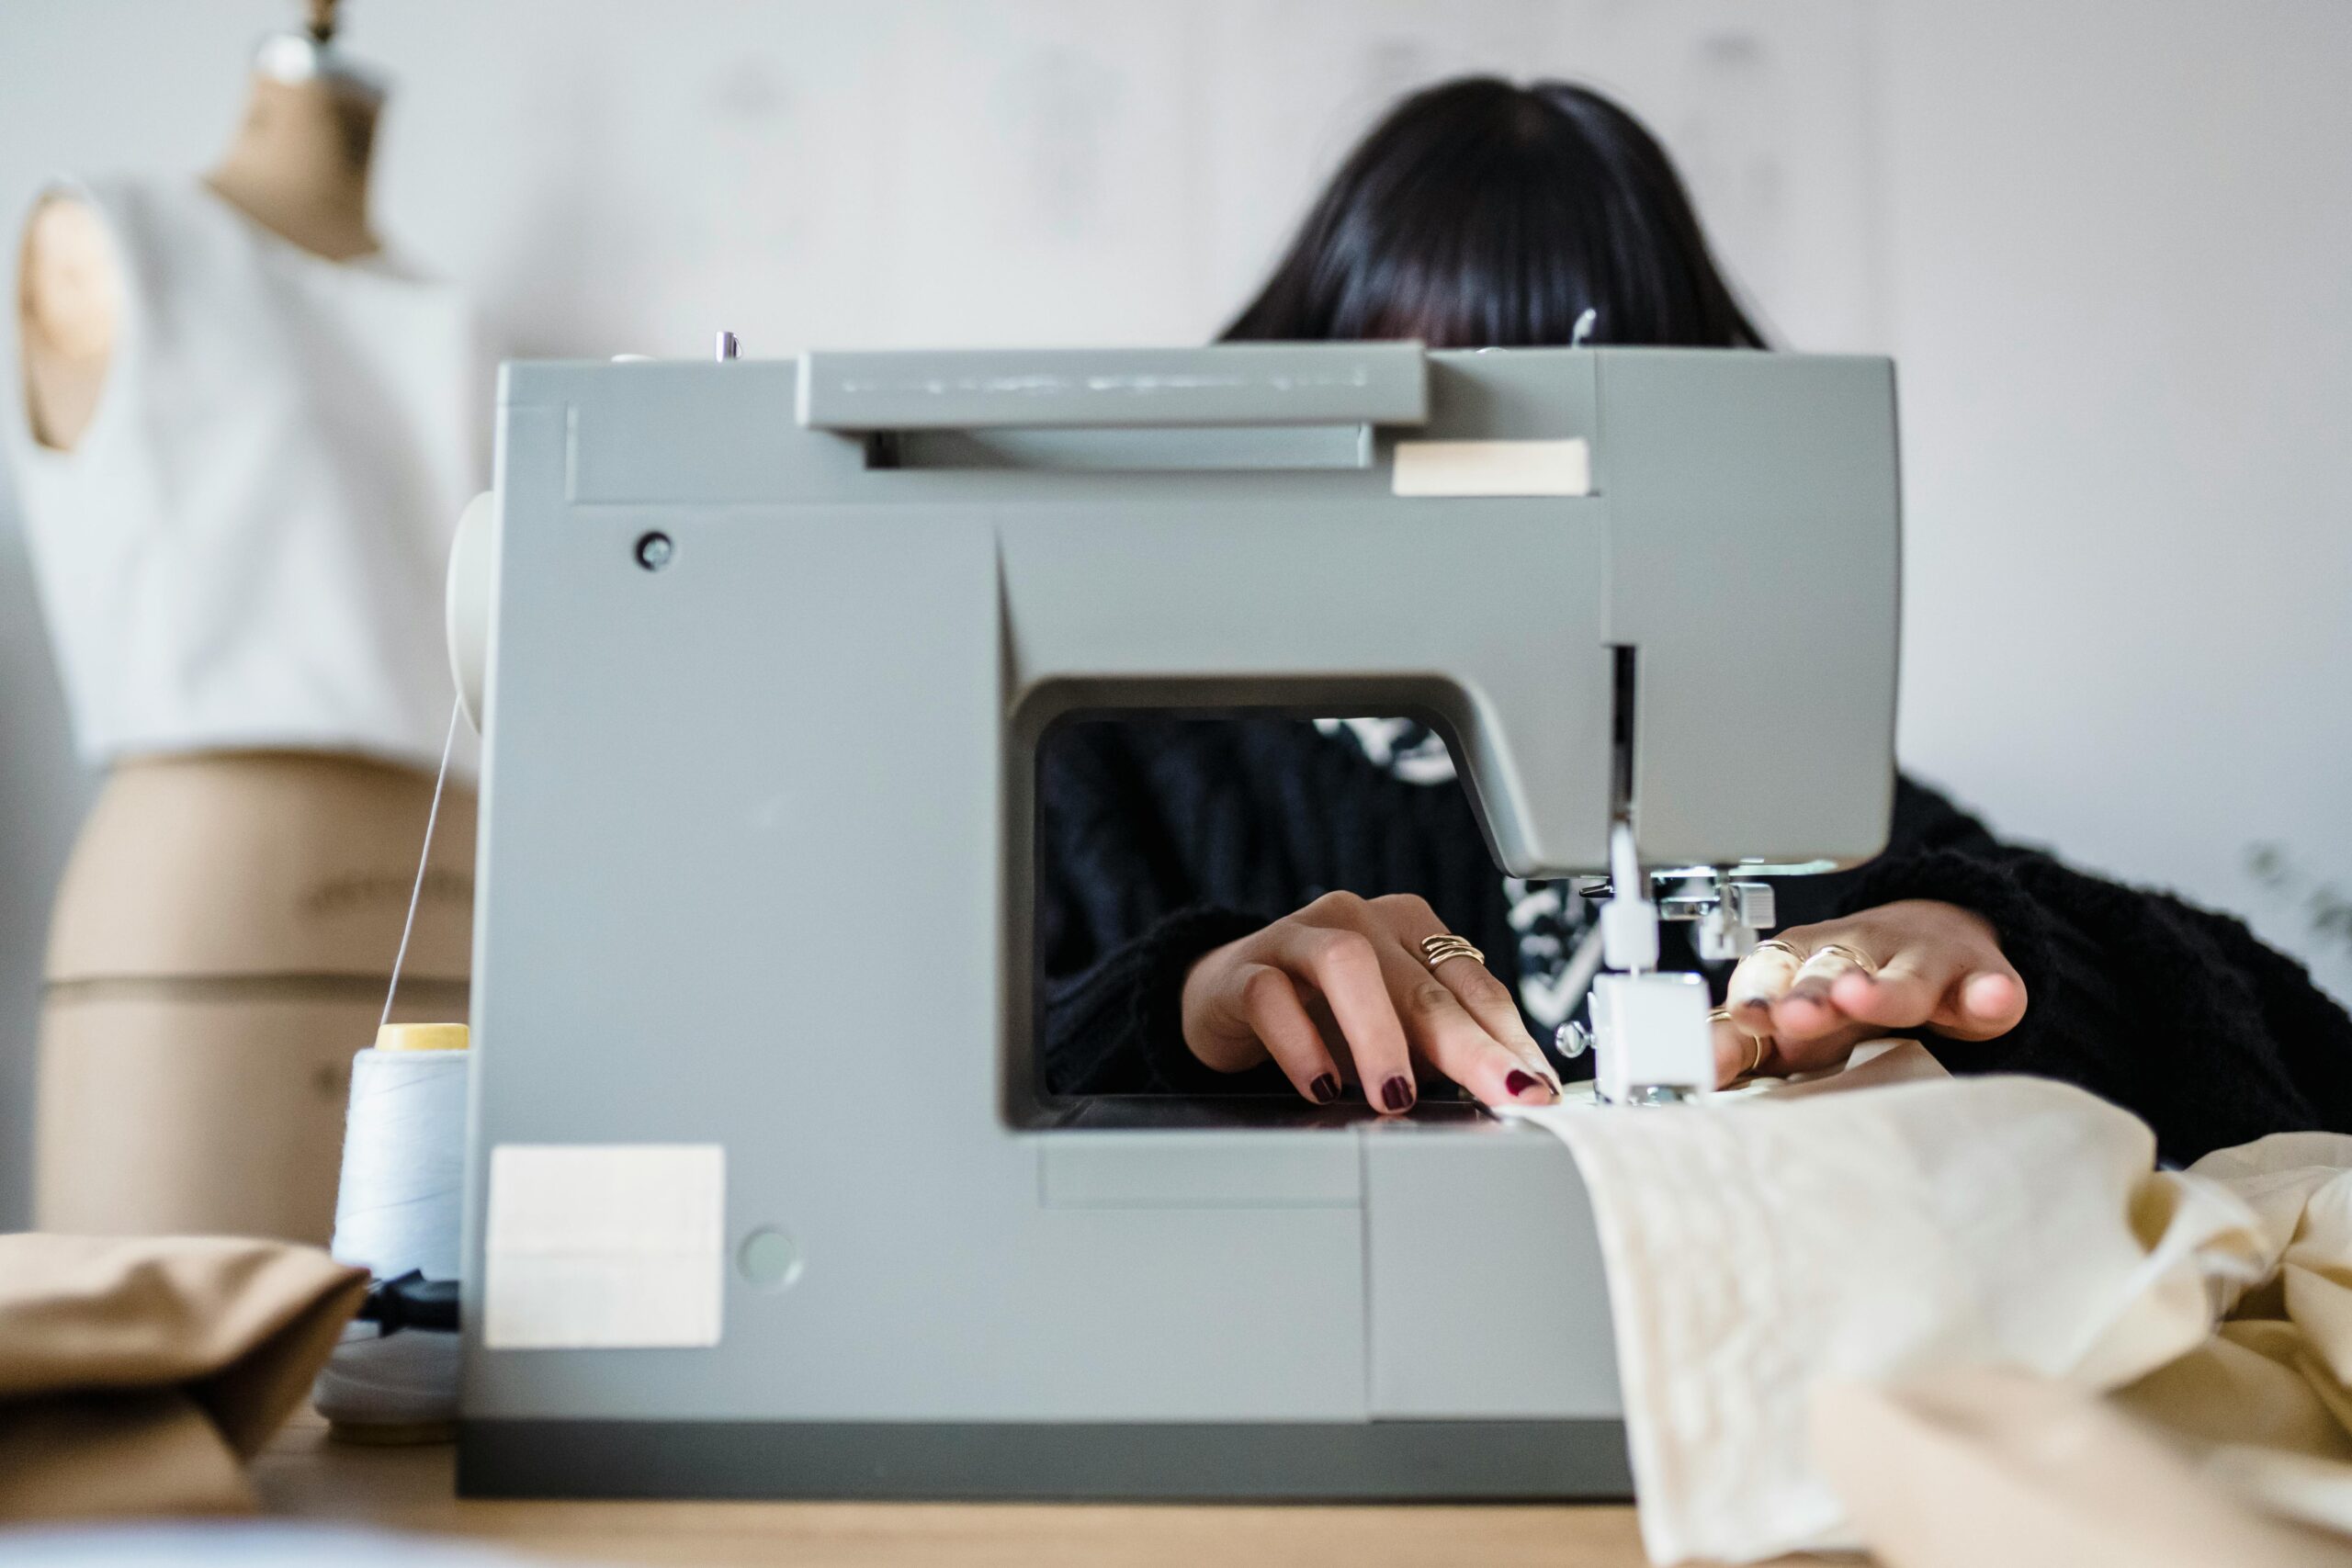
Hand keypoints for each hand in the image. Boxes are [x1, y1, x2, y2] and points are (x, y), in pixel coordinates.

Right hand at [1180, 891, 1561, 1112]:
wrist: (1224, 995)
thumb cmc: (1320, 1015)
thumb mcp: (1392, 1031)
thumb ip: (1440, 1053)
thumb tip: (1501, 1095)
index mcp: (1411, 930)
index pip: (1475, 986)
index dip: (1510, 1040)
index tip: (1537, 1090)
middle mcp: (1360, 920)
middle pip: (1425, 984)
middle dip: (1471, 1047)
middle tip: (1502, 1094)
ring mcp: (1300, 937)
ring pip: (1348, 966)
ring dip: (1379, 1035)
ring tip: (1395, 1096)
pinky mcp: (1245, 967)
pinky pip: (1273, 997)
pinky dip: (1301, 1044)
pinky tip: (1319, 1086)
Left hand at [1713, 899, 2026, 1084]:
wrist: (1935, 933)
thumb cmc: (1845, 989)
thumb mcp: (1790, 1013)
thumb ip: (1743, 1042)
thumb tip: (1697, 1070)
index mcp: (1800, 963)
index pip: (1768, 975)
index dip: (1753, 996)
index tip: (1738, 1018)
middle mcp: (1856, 955)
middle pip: (1827, 970)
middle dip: (1807, 994)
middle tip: (1790, 1015)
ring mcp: (1921, 964)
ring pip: (1902, 976)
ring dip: (1880, 989)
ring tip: (1861, 998)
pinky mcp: (1980, 979)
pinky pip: (1987, 987)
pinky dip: (1988, 994)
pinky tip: (1989, 1000)